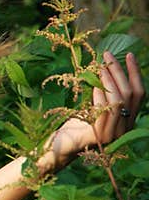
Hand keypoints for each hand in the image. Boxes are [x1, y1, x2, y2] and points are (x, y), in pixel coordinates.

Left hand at [41, 51, 144, 171]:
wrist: (61, 145)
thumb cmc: (76, 122)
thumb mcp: (93, 105)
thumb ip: (102, 91)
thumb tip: (102, 65)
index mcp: (127, 119)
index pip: (139, 94)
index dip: (135, 73)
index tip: (128, 55)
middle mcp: (125, 127)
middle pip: (130, 94)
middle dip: (120, 71)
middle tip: (107, 54)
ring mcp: (114, 132)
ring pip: (119, 100)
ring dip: (109, 80)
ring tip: (99, 66)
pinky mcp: (101, 134)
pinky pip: (104, 110)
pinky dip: (100, 94)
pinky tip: (93, 84)